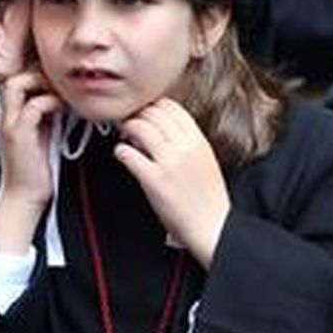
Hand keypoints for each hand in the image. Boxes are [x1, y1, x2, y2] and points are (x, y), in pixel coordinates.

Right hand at [0, 70, 62, 253]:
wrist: (24, 198)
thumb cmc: (36, 170)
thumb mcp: (44, 134)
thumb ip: (49, 115)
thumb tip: (67, 98)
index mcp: (12, 113)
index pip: (20, 77)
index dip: (39, 71)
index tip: (63, 77)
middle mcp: (7, 114)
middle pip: (15, 74)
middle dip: (40, 71)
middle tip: (65, 80)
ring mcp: (10, 123)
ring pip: (18, 83)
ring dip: (43, 82)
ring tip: (64, 92)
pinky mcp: (19, 135)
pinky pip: (34, 106)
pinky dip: (52, 102)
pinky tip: (66, 109)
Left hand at [114, 98, 229, 266]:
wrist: (212, 227)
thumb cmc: (208, 199)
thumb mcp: (205, 160)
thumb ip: (188, 142)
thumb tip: (164, 129)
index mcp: (198, 141)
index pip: (171, 107)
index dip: (154, 106)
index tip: (146, 112)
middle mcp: (184, 147)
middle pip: (153, 113)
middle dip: (139, 115)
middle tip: (132, 123)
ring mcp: (169, 162)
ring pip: (140, 127)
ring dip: (127, 128)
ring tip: (125, 136)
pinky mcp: (154, 180)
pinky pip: (128, 154)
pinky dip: (121, 150)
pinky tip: (122, 154)